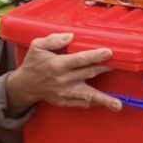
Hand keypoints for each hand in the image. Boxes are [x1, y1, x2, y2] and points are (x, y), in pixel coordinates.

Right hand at [6, 32, 122, 113]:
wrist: (24, 86)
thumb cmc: (33, 64)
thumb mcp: (37, 46)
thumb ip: (53, 40)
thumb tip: (70, 36)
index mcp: (57, 65)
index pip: (80, 60)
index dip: (95, 56)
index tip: (108, 53)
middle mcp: (63, 80)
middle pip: (88, 74)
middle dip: (104, 69)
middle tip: (118, 65)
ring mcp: (64, 93)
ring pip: (88, 95)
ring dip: (104, 100)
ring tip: (118, 105)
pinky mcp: (65, 102)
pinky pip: (82, 103)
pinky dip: (94, 103)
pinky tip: (106, 104)